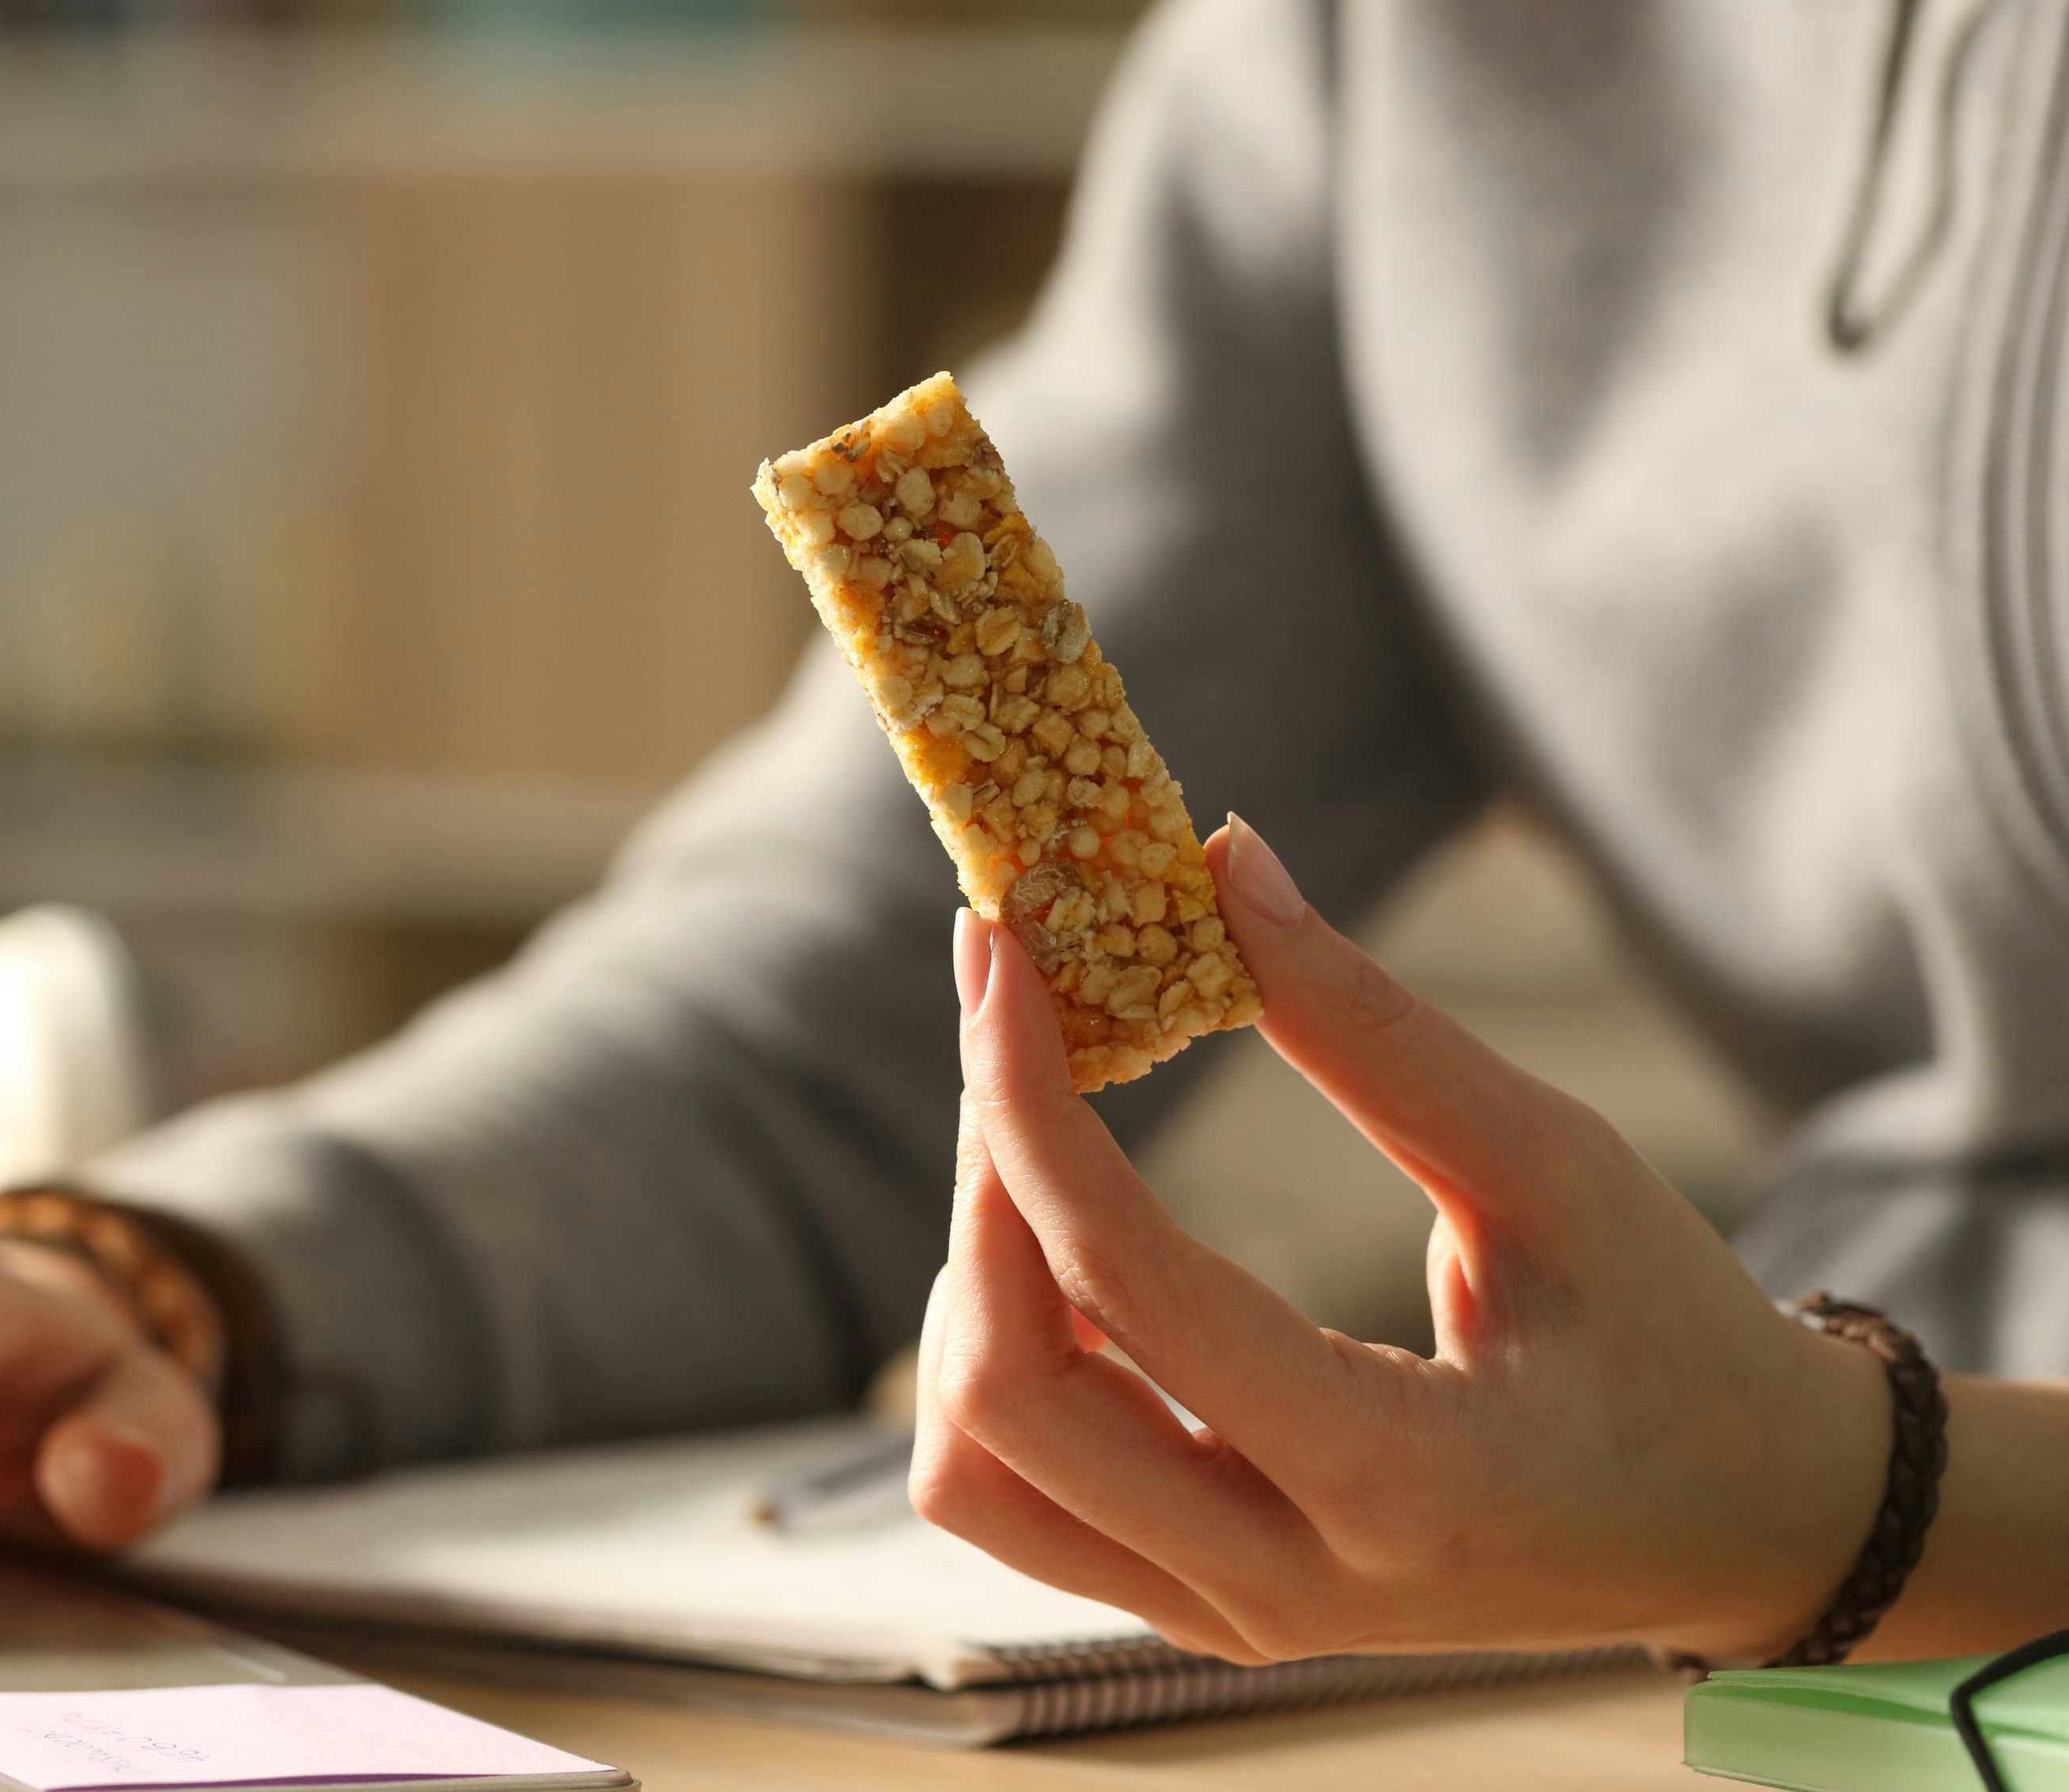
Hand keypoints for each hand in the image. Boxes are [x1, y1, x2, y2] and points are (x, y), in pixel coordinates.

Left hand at [913, 817, 1886, 1664]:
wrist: (1744, 1527)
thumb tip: (1220, 864)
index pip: (1127, 1285)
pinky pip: (1016, 1498)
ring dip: (968, 1294)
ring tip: (1038, 1147)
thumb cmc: (1672, 1336)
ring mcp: (1227, 1620)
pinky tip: (1069, 1259)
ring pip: (973, 1473)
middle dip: (977, 1193)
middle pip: (1004, 1403)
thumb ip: (1374, 1031)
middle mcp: (1286, 1585)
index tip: (999, 957)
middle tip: (1010, 1028)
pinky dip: (998, 1366)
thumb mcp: (1559, 1167)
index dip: (1027, 1103)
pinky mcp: (1195, 1609)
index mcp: (1398, 1479)